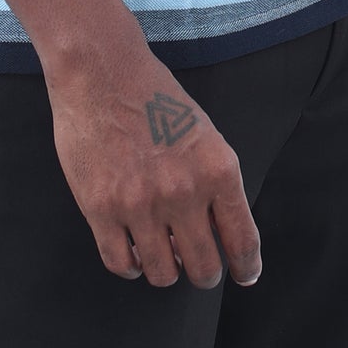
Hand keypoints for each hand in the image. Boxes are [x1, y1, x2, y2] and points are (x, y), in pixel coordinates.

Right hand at [48, 48, 261, 288]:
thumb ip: (215, 183)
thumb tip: (219, 232)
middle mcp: (183, 192)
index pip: (242, 241)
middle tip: (195, 264)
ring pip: (162, 275)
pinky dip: (131, 267)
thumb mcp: (204, 134)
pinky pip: (121, 264)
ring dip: (165, 270)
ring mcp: (140, 203)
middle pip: (204, 268)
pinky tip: (133, 253)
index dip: (246, 267)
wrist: (102, 71)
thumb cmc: (155, 97)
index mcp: (217, 170)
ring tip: (161, 254)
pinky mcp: (101, 208)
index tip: (244, 275)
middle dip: (203, 273)